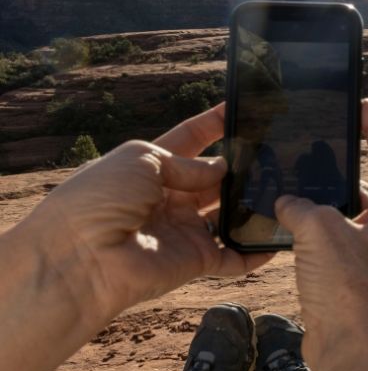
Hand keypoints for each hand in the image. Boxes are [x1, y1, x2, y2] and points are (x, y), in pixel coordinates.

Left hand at [26, 104, 270, 317]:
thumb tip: (221, 169)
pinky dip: (256, 251)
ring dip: (252, 204)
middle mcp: (169, 198)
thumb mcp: (141, 158)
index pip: (190, 140)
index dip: (214, 124)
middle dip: (241, 166)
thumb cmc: (99, 199)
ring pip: (229, 215)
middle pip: (214, 179)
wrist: (80, 258)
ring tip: (284, 187)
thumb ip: (187, 162)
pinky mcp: (196, 260)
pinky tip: (280, 238)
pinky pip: (233, 257)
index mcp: (150, 167)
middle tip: (275, 153)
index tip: (242, 109)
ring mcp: (183, 230)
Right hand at [276, 99, 367, 359]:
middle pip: (363, 185)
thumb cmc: (350, 287)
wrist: (353, 349)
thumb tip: (287, 203)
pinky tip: (281, 224)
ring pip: (340, 216)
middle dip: (336, 168)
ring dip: (316, 204)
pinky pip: (327, 243)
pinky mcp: (351, 278)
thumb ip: (302, 205)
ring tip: (286, 183)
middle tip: (310, 145)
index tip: (362, 104)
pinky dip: (307, 234)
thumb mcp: (321, 229)